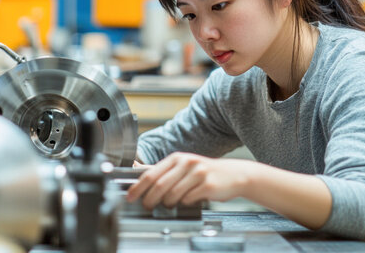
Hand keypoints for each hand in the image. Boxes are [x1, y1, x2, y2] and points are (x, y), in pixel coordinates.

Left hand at [126, 152, 255, 209]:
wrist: (234, 175)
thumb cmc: (205, 173)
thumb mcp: (183, 166)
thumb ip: (163, 170)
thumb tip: (137, 170)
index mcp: (177, 158)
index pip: (151, 173)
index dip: (138, 187)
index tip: (130, 196)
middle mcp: (186, 163)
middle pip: (159, 185)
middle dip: (149, 199)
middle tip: (147, 206)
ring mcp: (198, 173)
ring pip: (172, 195)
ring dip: (168, 203)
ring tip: (171, 203)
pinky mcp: (207, 185)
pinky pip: (187, 199)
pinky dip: (185, 203)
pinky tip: (189, 200)